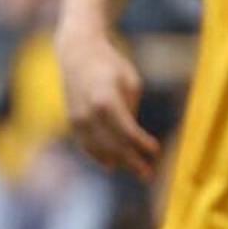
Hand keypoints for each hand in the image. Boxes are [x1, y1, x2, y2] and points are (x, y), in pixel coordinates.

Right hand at [57, 26, 157, 174]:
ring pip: (97, 148)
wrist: (77, 53)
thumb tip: (133, 137)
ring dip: (117, 162)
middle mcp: (87, 112)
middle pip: (112, 144)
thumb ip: (131, 109)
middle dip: (131, 161)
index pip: (125, 130)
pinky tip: (111, 164)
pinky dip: (98, 155)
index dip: (141, 144)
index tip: (156, 151)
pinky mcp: (71, 120)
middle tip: (148, 175)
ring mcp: (76, 118)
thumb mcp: (130, 82)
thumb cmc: (110, 66)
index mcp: (105, 99)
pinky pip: (85, 144)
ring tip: (137, 172)